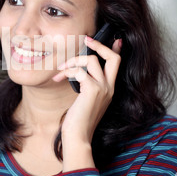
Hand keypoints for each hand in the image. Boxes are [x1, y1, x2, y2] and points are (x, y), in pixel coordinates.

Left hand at [52, 36, 121, 170]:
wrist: (78, 136)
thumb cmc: (78, 120)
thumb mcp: (85, 100)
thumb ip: (86, 86)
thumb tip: (78, 71)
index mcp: (109, 89)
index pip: (117, 64)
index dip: (115, 49)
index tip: (114, 40)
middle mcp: (109, 87)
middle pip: (113, 58)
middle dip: (100, 45)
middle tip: (87, 39)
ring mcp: (102, 88)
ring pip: (91, 60)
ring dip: (73, 61)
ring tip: (61, 70)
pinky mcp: (92, 90)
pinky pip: (79, 70)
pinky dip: (67, 71)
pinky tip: (59, 79)